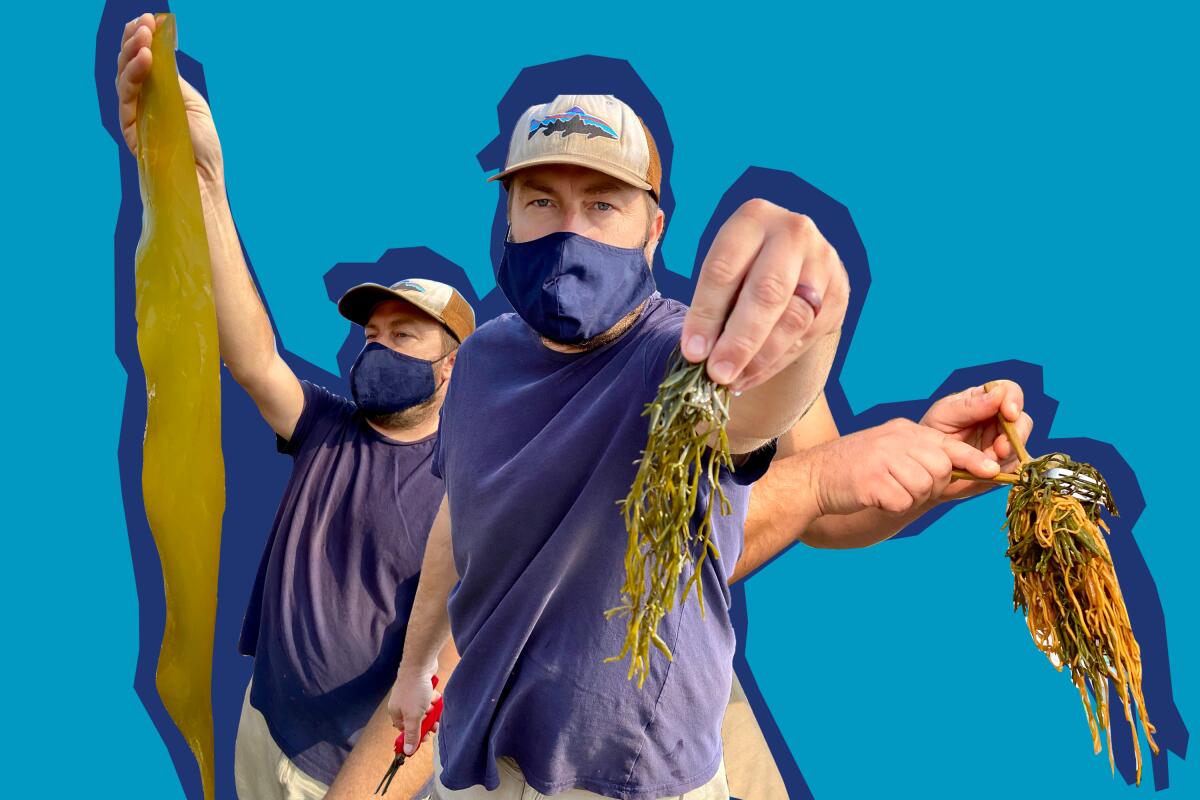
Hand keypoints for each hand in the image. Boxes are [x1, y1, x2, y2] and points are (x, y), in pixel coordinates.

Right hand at [116, 13, 224, 184]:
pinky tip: (144, 58)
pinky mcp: (129, 128)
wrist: (202, 182)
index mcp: (160, 97)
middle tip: (143, 24)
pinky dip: (134, 75)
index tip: (149, 21)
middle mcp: (143, 104)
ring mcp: (134, 116)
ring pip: (124, 78)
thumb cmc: (202, 149)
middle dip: (134, 42)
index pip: (144, 64)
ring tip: (142, 36)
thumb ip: (172, 81)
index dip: (142, 41)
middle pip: (130, 67)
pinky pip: (127, 97)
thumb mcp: (192, 106)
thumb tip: (159, 53)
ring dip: (131, 53)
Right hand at [387, 659, 439, 755]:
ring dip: (431, 712)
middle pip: (415, 720)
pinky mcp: (421, 687)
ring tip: (437, 711)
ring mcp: (411, 694)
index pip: (404, 730)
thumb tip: (408, 751)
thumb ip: (412, 734)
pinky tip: (437, 698)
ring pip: (423, 709)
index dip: (414, 736)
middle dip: (426, 723)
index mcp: (396, 712)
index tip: (425, 739)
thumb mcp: (414, 716)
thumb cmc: (414, 690)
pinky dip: (433, 700)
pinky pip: (428, 698)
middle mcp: (402, 703)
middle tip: (435, 726)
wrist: (420, 664)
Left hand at [681, 199, 848, 392]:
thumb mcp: (724, 268)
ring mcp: (823, 262)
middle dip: (739, 341)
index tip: (692, 352)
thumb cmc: (744, 266)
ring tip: (733, 380)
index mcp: (753, 218)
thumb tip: (700, 354)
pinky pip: (808, 335)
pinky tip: (752, 375)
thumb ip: (713, 304)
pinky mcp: (839, 292)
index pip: (725, 269)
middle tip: (717, 374)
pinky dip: (776, 362)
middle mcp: (794, 233)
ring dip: (760, 357)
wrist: (795, 262)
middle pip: (767, 293)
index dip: (706, 314)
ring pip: (793, 319)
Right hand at [808, 418, 1001, 516]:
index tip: (993, 470)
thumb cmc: (853, 470)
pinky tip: (872, 497)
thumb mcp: (889, 451)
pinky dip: (890, 506)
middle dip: (929, 485)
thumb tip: (955, 466)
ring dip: (908, 496)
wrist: (812, 478)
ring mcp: (883, 457)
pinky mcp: (871, 479)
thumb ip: (919, 454)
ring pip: (923, 486)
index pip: (947, 444)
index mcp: (903, 431)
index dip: (972, 459)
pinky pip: (901, 501)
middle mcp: (896, 439)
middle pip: (940, 468)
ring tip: (883, 490)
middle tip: (901, 486)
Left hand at [919, 380, 1033, 500]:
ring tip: (987, 460)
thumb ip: (971, 405)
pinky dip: (1003, 469)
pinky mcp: (1002, 465)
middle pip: (1022, 420)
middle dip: (1016, 434)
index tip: (1009, 414)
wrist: (924, 467)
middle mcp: (997, 420)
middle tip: (1000, 448)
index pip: (1009, 391)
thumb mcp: (945, 414)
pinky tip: (987, 471)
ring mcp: (1002, 443)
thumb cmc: (930, 433)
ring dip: (1008, 454)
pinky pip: (1014, 467)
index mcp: (984, 401)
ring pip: (1020, 445)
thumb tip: (999, 393)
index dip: (1014, 400)